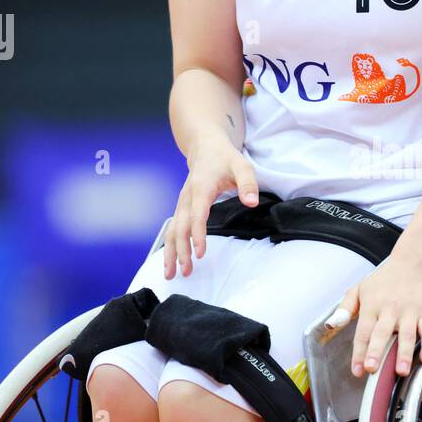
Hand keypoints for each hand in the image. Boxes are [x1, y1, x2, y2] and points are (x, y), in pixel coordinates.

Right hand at [164, 133, 258, 278]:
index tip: (201, 253)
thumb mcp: (242, 166)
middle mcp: (187, 197)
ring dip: (170, 253)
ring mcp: (182, 203)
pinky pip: (172, 229)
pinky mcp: (181, 208)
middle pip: (179, 227)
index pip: (197, 215)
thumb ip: (248, 184)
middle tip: (186, 271)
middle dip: (180, 251)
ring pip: (172, 230)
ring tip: (172, 274)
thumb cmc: (224, 158)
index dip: (198, 234)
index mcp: (201, 188)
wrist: (205, 147)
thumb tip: (251, 202)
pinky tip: (171, 262)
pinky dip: (170, 246)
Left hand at [336, 255, 421, 378]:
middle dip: (376, 352)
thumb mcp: (359, 289)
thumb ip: (345, 308)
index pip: (363, 332)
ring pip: (406, 334)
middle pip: (382, 333)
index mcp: (372, 306)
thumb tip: (332, 324)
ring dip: (404, 354)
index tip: (357, 370)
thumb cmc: (384, 279)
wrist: (414, 262)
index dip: (359, 352)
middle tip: (372, 369)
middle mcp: (390, 309)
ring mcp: (409, 311)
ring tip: (401, 371)